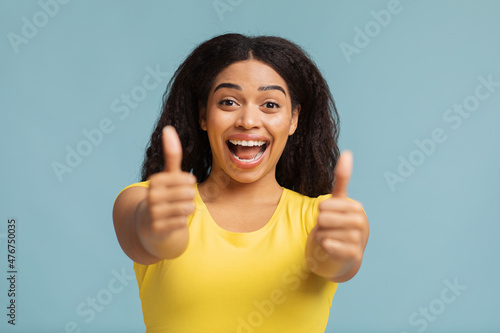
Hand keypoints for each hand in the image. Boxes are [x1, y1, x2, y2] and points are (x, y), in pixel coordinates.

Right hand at [143, 126, 196, 241]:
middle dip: (189, 198)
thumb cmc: (165, 196)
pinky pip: (182, 222)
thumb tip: (168, 128)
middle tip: (180, 201)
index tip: (182, 187)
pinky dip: (182, 222)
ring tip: (176, 210)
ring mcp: (152, 213)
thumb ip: (171, 154)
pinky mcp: (157, 229)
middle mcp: (151, 196)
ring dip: (187, 210)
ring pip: (187, 208)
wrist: (151, 226)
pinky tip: (173, 221)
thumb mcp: (169, 175)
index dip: (190, 185)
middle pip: (189, 194)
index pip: (188, 180)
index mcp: (154, 181)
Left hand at [315, 150, 368, 274]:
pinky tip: (330, 248)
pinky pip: (331, 247)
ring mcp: (359, 240)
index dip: (321, 211)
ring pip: (325, 233)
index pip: (326, 205)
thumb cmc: (337, 225)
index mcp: (356, 207)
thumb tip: (348, 152)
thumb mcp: (338, 202)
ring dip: (321, 237)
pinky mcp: (354, 256)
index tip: (328, 216)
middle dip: (320, 225)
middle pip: (324, 218)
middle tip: (328, 230)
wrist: (341, 256)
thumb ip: (342, 179)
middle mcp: (361, 223)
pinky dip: (326, 247)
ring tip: (330, 239)